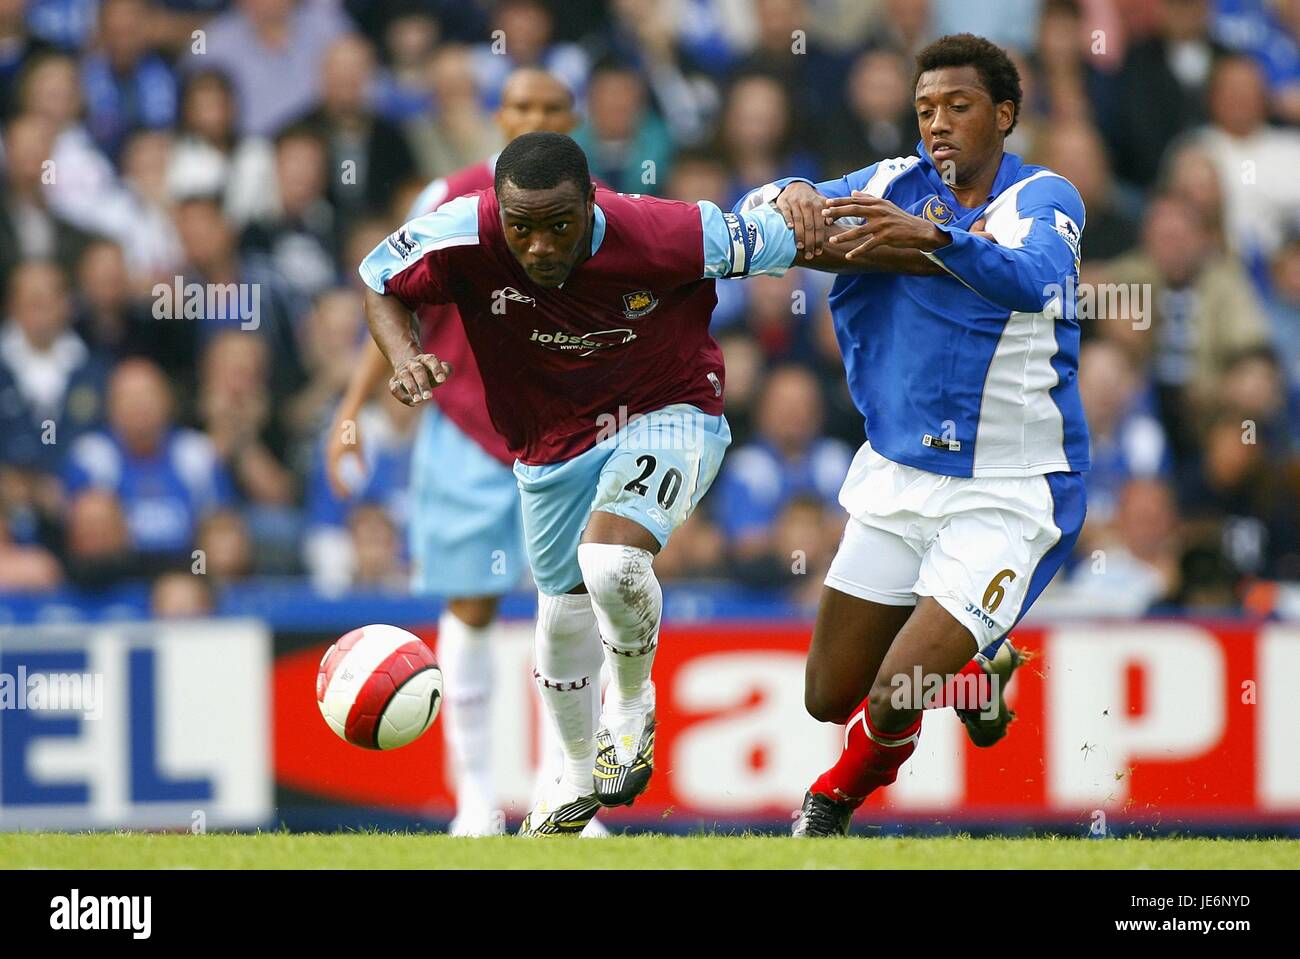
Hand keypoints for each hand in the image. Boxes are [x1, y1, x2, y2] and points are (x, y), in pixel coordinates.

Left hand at [325, 411, 363, 499]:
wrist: (351, 413)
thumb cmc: (355, 429)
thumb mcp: (359, 447)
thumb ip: (360, 462)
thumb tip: (365, 474)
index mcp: (333, 454)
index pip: (333, 473)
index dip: (338, 485)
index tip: (343, 496)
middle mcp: (330, 453)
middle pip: (331, 475)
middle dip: (336, 488)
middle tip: (342, 500)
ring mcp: (331, 450)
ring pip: (332, 473)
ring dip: (337, 485)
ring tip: (343, 495)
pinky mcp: (335, 448)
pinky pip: (335, 466)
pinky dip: (339, 476)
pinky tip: (344, 482)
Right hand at [388, 352, 451, 406]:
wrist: (410, 367)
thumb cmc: (429, 372)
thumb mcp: (439, 369)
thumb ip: (447, 369)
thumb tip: (446, 370)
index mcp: (425, 359)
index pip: (431, 360)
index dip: (436, 369)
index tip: (441, 380)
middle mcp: (413, 363)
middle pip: (417, 370)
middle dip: (423, 383)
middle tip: (429, 397)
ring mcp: (402, 371)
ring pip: (404, 376)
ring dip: (411, 389)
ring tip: (418, 401)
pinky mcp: (394, 381)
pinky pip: (394, 388)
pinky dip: (401, 396)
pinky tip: (412, 403)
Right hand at [775, 181, 830, 259]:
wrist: (796, 185)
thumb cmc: (811, 200)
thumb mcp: (822, 203)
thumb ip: (828, 213)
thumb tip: (831, 222)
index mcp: (818, 206)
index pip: (819, 226)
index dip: (819, 240)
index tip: (818, 252)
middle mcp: (807, 204)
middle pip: (809, 225)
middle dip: (810, 241)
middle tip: (809, 255)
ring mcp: (795, 202)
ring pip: (798, 220)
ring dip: (799, 234)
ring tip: (800, 247)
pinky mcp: (784, 201)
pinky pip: (786, 211)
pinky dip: (788, 219)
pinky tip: (789, 228)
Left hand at [824, 192, 949, 258]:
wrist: (918, 230)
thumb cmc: (899, 218)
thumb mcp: (885, 205)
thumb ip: (868, 198)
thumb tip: (853, 192)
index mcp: (878, 202)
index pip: (855, 200)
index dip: (840, 201)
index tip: (826, 203)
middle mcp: (879, 211)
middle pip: (854, 210)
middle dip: (838, 212)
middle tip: (824, 216)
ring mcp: (882, 224)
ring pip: (859, 230)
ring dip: (844, 236)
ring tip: (832, 240)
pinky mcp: (886, 237)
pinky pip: (869, 245)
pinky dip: (858, 251)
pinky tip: (848, 256)